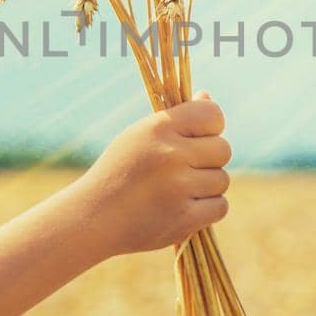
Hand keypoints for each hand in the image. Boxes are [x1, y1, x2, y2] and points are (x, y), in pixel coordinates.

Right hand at [68, 91, 232, 256]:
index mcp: (158, 128)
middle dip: (210, 160)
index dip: (211, 127)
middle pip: (223, 150)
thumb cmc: (119, 172)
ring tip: (178, 191)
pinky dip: (206, 210)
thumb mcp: (139, 135)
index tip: (199, 138)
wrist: (93, 219)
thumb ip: (176, 119)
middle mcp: (170, 155)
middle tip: (185, 169)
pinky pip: (220, 207)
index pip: (213, 116)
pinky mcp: (184, 219)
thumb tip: (208, 96)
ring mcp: (178, 188)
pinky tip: (183, 208)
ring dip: (207, 187)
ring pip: (222, 180)